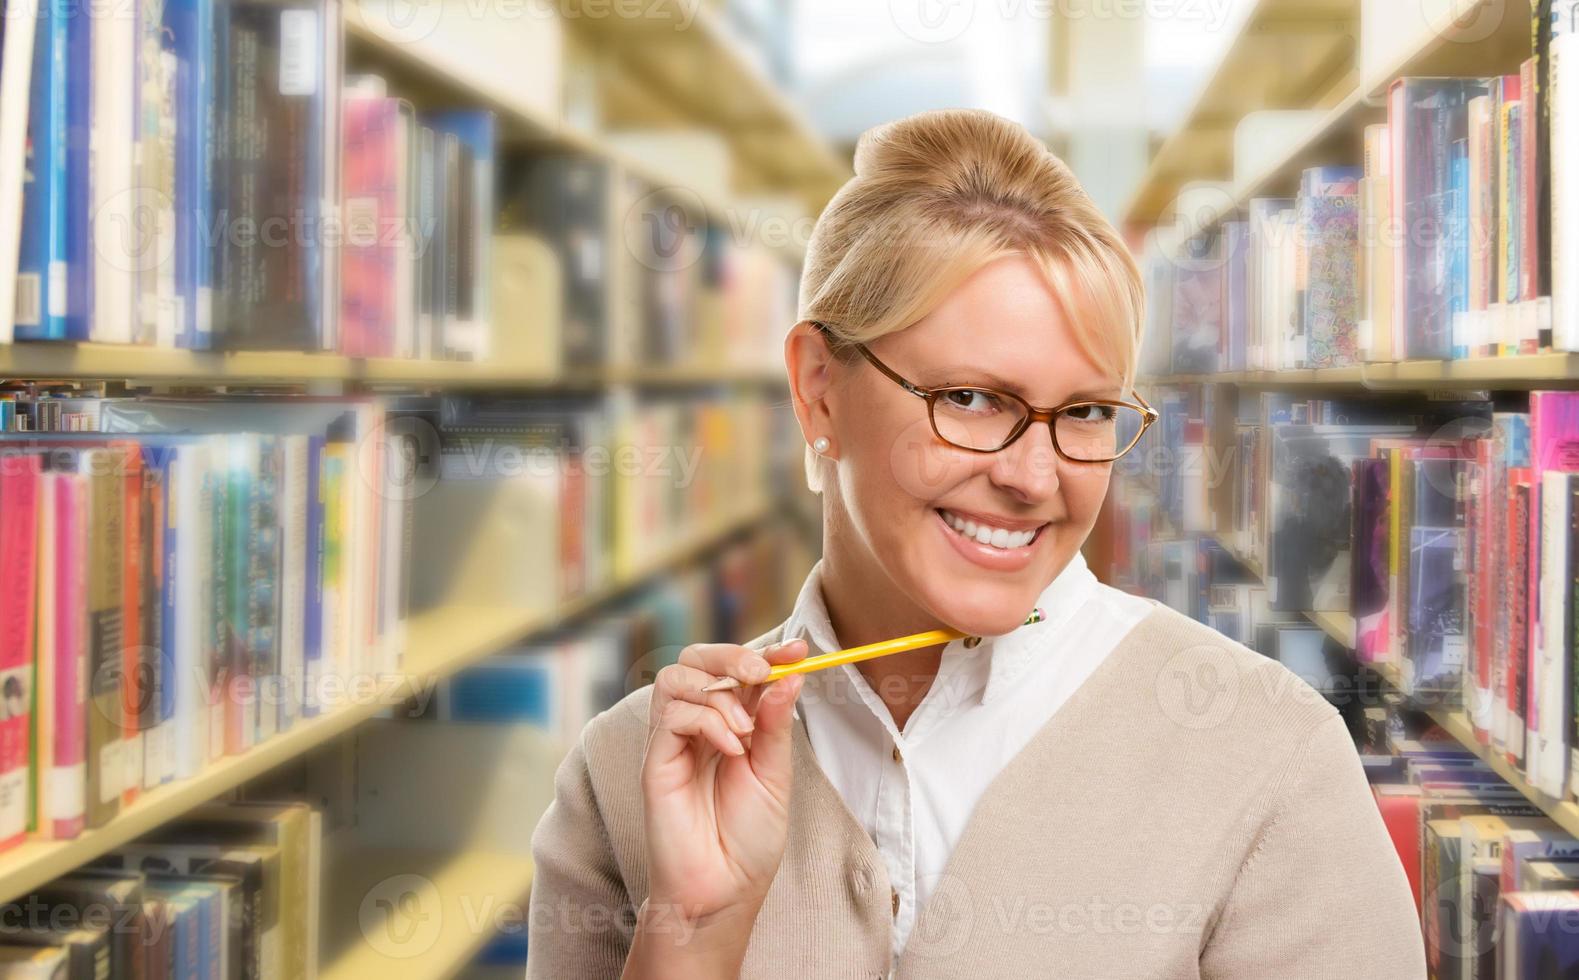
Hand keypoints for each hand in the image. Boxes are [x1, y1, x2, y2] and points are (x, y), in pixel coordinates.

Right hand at [639, 639, 808, 930]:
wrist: (724, 890)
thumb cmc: (748, 838)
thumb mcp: (775, 773)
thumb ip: (775, 723)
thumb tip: (788, 674)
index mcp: (728, 724)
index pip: (738, 671)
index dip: (767, 652)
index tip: (799, 649)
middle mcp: (697, 726)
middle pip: (696, 659)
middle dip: (732, 655)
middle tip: (761, 672)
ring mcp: (673, 741)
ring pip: (676, 676)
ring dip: (719, 692)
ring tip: (745, 731)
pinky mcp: (656, 761)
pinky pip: (672, 714)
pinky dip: (708, 721)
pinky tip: (730, 749)